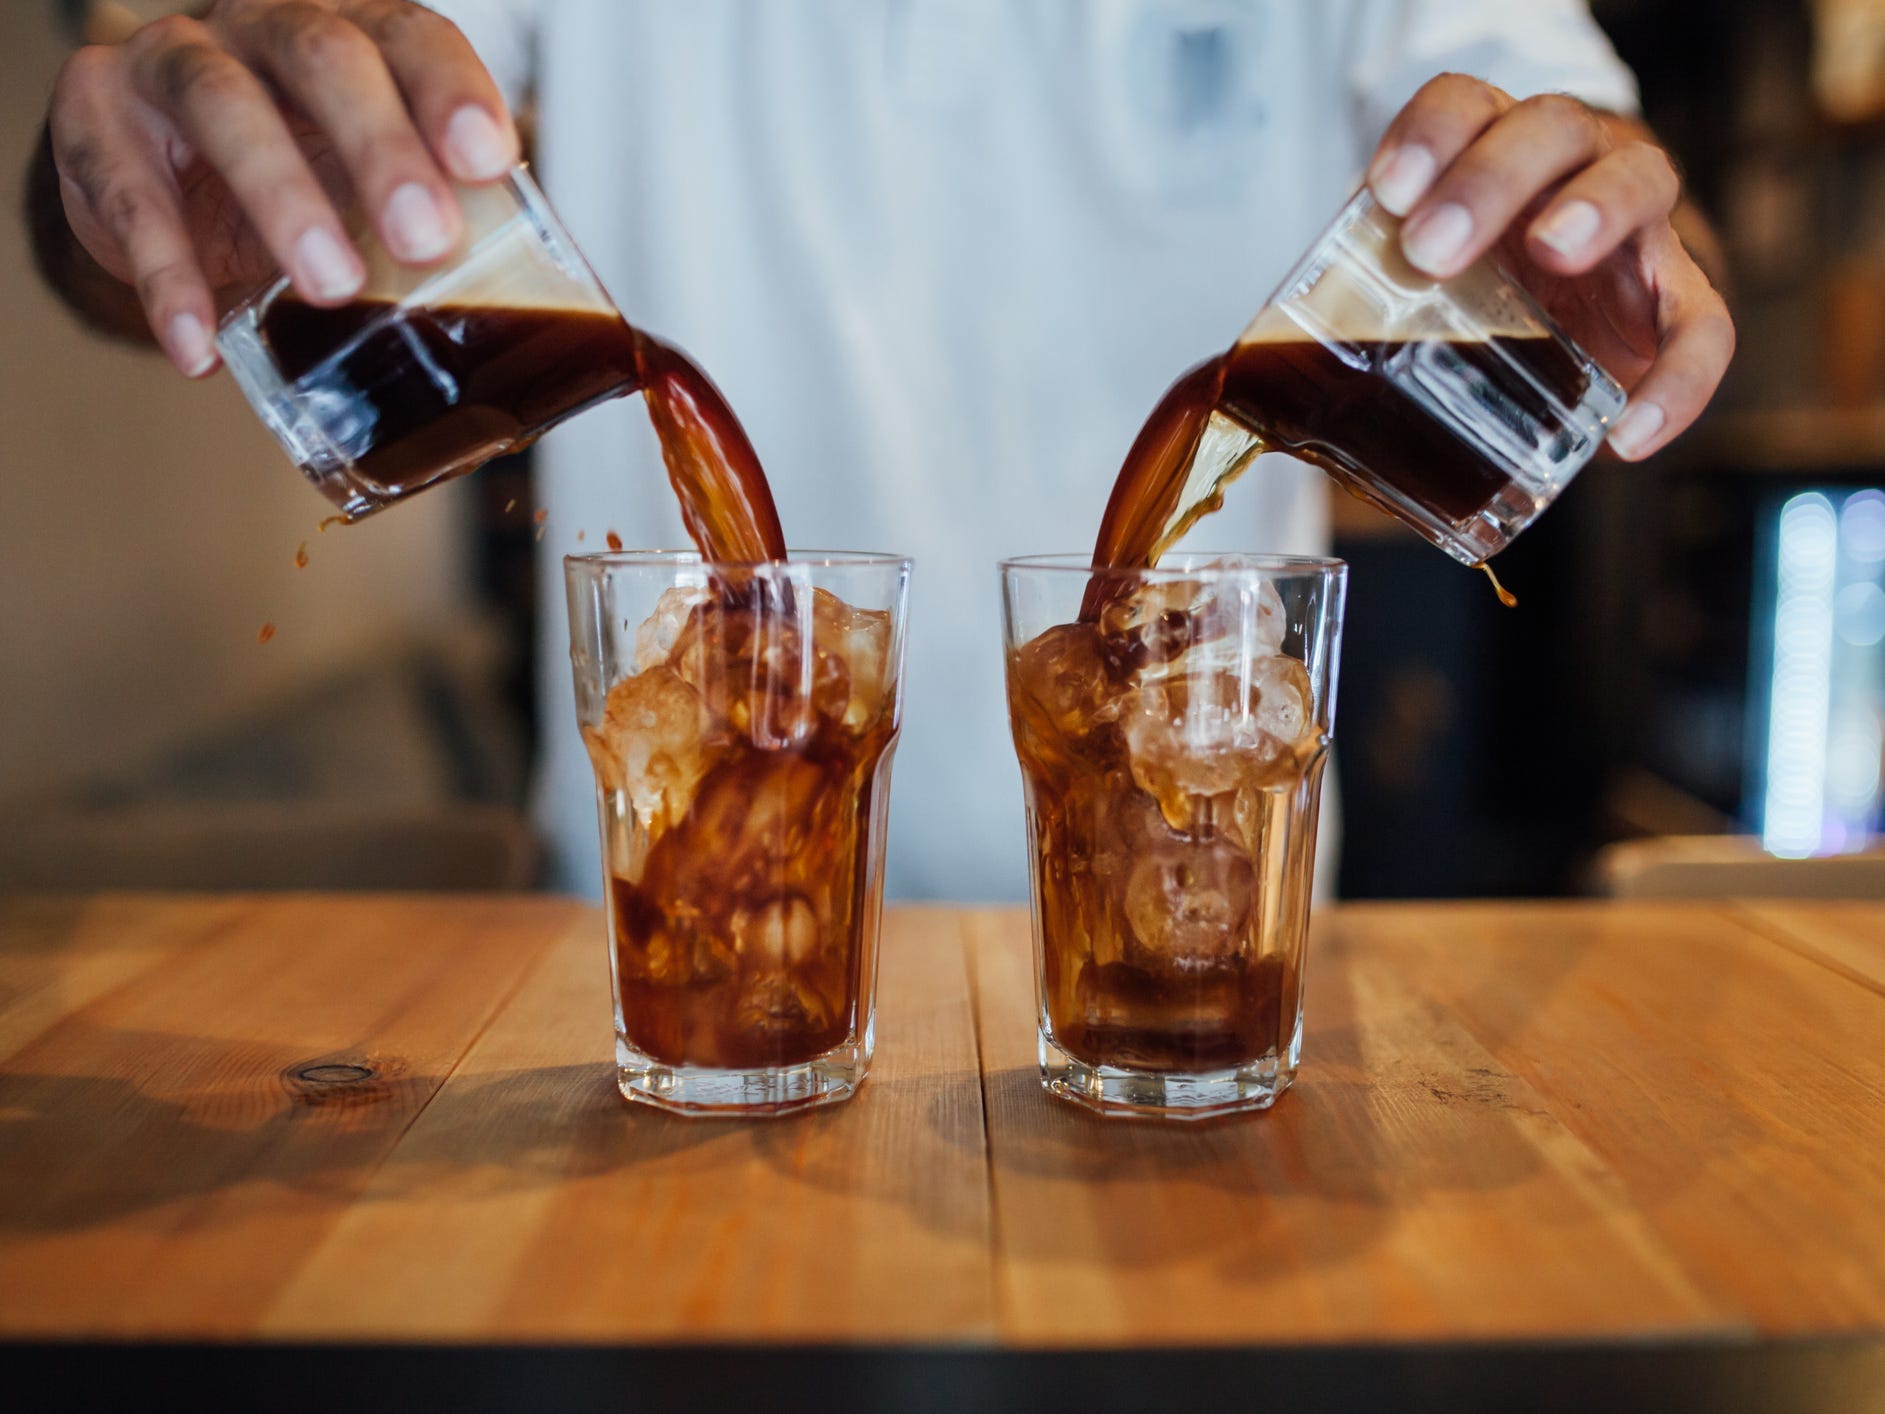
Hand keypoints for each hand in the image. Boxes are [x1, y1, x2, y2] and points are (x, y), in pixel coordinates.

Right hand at [47, 0, 520, 376]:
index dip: (451, 93)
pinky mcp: (98, 118)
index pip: (411, 39)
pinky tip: (200, 345)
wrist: (156, 172)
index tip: (487, 160)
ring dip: (284, 198)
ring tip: (329, 286)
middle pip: (325, 57)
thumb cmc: (293, 172)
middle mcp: (263, 30)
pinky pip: (130, 194)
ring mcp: (175, 63)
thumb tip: (570, 330)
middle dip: (381, 148)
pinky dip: (168, 278)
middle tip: (425, 238)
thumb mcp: (369, 189)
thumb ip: (447, 226)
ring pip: (226, 103)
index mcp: (353, 39)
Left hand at [1366, 75, 1733, 460]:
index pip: (1465, 105)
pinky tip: (1631, 433)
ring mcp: (1633, 226)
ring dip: (1593, 207)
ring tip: (1553, 247)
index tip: (1386, 190)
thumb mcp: (1410, 282)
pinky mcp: (1676, 298)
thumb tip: (1253, 396)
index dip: (1431, 135)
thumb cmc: (1471, 286)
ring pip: (1637, 180)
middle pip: (1550, 131)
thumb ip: (1355, 307)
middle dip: (1491, 178)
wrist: (1566, 312)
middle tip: (1434, 245)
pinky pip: (1702, 328)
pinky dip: (1678, 378)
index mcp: (1493, 148)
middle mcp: (1572, 165)